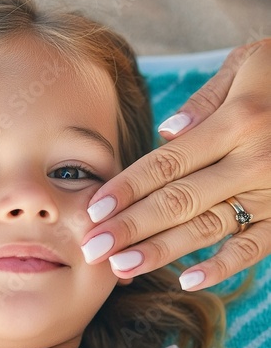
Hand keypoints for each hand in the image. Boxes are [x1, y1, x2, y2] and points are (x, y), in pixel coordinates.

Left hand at [82, 39, 270, 290]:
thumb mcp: (249, 65)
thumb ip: (205, 101)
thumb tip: (166, 132)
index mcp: (237, 121)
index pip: (166, 162)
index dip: (126, 188)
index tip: (93, 211)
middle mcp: (253, 160)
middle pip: (177, 201)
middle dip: (130, 228)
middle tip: (92, 249)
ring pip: (208, 227)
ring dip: (162, 251)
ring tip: (121, 268)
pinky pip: (257, 247)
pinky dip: (225, 266)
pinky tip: (189, 281)